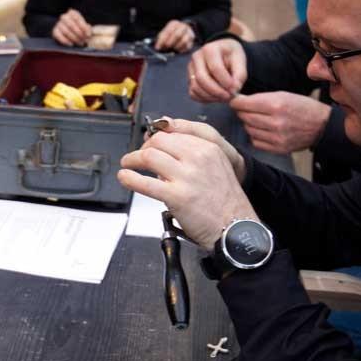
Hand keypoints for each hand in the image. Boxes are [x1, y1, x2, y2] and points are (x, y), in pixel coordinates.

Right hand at [52, 9, 92, 46]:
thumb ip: (87, 29)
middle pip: (71, 25)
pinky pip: (59, 36)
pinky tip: (71, 44)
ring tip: (80, 43)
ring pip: (66, 31)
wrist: (68, 32)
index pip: (78, 19)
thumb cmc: (78, 29)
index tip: (88, 35)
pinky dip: (65, 41)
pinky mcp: (55, 31)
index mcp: (72, 13)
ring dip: (74, 38)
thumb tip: (89, 33)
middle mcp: (64, 17)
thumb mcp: (84, 27)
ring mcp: (58, 24)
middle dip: (79, 34)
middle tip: (84, 41)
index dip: (84, 27)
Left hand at [119, 129, 255, 248]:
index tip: (148, 143)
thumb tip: (167, 151)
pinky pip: (145, 183)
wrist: (235, 227)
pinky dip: (129, 178)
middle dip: (142, 147)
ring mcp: (186, 176)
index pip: (174, 133)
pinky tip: (125, 177)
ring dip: (132, 159)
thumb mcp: (218, 167)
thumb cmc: (226, 203)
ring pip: (149, 156)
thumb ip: (194, 156)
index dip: (155, 137)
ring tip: (128, 164)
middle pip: (158, 141)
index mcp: (208, 149)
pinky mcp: (176, 196)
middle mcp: (198, 158)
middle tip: (137, 155)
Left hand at [154, 19, 195, 52]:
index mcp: (174, 24)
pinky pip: (187, 46)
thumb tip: (157, 47)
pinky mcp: (192, 41)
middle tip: (165, 48)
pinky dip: (181, 50)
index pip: (168, 31)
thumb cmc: (170, 35)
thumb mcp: (164, 34)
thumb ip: (160, 40)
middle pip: (177, 35)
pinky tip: (177, 51)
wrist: (181, 34)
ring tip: (172, 49)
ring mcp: (189, 33)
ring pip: (184, 41)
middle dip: (170, 43)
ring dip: (176, 47)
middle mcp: (183, 26)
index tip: (158, 47)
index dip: (162, 40)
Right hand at [188, 37, 247, 101]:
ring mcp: (191, 69)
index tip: (235, 89)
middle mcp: (196, 57)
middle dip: (216, 91)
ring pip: (195, 88)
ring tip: (224, 97)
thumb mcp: (240, 61)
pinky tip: (216, 97)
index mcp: (210, 49)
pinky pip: (193, 94)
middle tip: (229, 97)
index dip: (225, 82)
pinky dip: (204, 99)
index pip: (215, 68)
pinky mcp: (190, 79)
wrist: (223, 54)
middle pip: (202, 79)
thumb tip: (233, 90)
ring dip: (211, 97)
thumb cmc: (232, 56)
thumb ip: (239, 75)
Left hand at [230, 92, 331, 153]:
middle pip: (245, 117)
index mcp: (277, 105)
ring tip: (260, 120)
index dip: (236, 103)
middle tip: (247, 110)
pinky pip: (256, 142)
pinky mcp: (278, 148)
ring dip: (250, 124)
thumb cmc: (302, 107)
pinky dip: (256, 136)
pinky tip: (265, 130)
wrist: (322, 125)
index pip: (244, 105)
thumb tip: (238, 101)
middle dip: (243, 112)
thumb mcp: (284, 95)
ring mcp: (277, 137)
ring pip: (249, 130)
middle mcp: (276, 122)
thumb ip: (261, 98)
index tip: (235, 102)